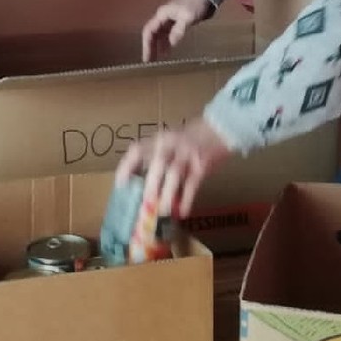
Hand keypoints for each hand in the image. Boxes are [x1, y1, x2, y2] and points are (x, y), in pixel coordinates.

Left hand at [114, 117, 231, 220]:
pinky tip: (181, 212)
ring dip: (167, 194)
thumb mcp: (168, 141)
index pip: (137, 150)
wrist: (219, 128)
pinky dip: (186, 199)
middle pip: (159, 163)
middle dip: (150, 184)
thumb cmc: (188, 139)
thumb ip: (154, 157)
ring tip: (161, 212)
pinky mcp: (202, 165)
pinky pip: (193, 184)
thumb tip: (137, 183)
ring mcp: (188, 154)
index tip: (120, 185)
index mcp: (159, 139)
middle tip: (144, 203)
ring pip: (175, 174)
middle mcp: (172, 144)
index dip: (127, 167)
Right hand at [140, 0, 214, 62]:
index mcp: (162, 14)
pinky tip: (169, 50)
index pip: (149, 31)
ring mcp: (170, 19)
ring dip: (158, 46)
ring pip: (160, 35)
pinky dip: (166, 43)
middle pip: (152, 34)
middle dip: (150, 47)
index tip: (147, 58)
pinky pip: (168, 34)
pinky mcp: (177, 21)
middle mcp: (163, 17)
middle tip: (150, 61)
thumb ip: (178, 30)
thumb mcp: (187, 18)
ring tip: (158, 59)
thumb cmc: (196, 4)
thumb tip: (171, 44)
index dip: (146, 45)